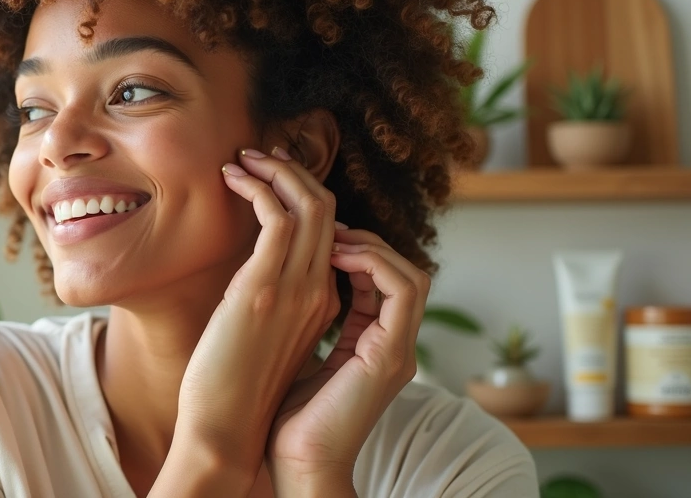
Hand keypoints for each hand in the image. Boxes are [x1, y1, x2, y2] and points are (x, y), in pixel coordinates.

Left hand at [172, 147, 340, 480]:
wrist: (230, 439)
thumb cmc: (238, 399)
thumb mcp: (267, 345)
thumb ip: (274, 310)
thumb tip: (249, 279)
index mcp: (327, 308)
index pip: (338, 236)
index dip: (311, 202)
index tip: (275, 182)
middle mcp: (324, 295)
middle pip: (333, 213)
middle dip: (299, 174)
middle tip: (264, 154)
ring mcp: (305, 292)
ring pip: (316, 206)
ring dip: (283, 172)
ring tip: (248, 157)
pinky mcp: (273, 290)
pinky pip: (286, 217)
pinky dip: (266, 188)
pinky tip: (237, 181)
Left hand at [265, 227, 429, 488]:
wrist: (294, 464)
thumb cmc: (280, 417)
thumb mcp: (295, 355)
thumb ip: (303, 324)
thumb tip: (278, 288)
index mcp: (371, 346)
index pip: (381, 282)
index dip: (354, 251)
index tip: (317, 237)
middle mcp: (391, 346)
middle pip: (404, 272)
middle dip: (367, 241)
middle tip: (326, 227)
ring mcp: (395, 351)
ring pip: (411, 275)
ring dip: (372, 247)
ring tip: (331, 237)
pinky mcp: (388, 356)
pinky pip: (402, 290)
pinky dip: (373, 263)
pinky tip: (335, 255)